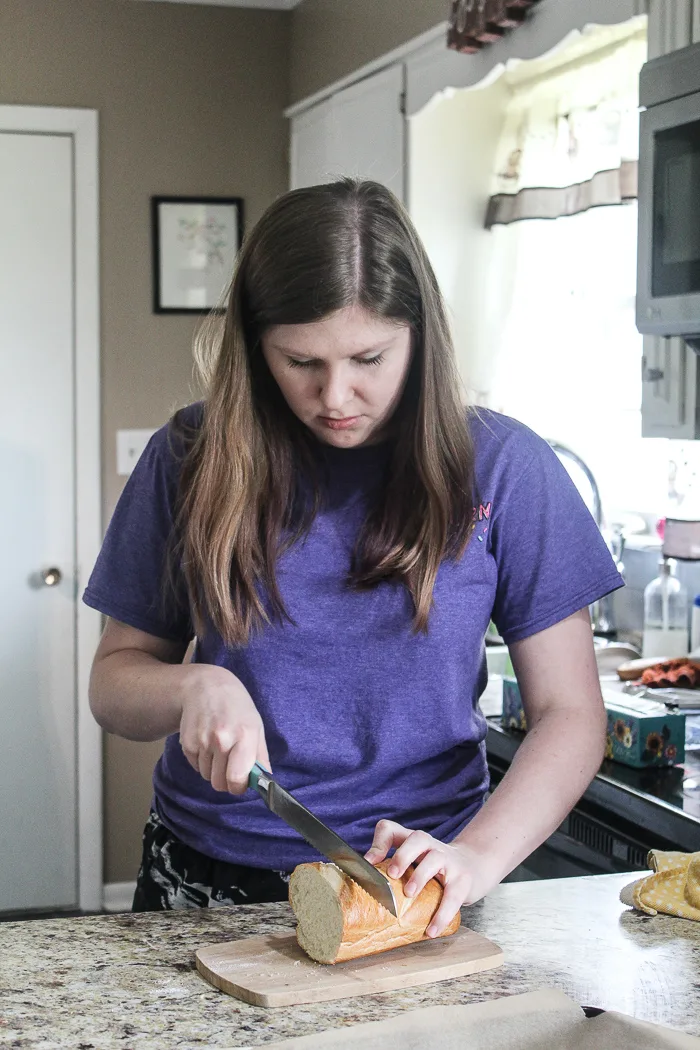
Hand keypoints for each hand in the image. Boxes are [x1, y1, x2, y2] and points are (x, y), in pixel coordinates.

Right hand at [178, 664, 269, 794]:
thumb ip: (261, 756)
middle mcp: (222, 740)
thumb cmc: (236, 708)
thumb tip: (265, 781)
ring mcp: (202, 741)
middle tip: (229, 765)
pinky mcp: (187, 743)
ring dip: (212, 769)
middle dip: (225, 780)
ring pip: (206, 776)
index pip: (237, 778)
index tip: (240, 782)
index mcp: (244, 736)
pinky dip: (201, 761)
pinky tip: (207, 742)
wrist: (207, 686)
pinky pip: (195, 767)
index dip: (239, 786)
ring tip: (218, 748)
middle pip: (219, 783)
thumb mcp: (256, 726)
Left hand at [364, 820, 497, 936]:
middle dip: (403, 854)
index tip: (368, 863)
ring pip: (435, 859)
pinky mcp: (464, 880)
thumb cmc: (435, 868)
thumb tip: (366, 885)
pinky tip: (432, 929)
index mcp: (413, 842)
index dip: (379, 843)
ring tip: (409, 894)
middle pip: (417, 838)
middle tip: (392, 874)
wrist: (475, 866)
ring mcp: (449, 860)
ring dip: (420, 876)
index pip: (391, 830)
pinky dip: (442, 913)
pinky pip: (454, 895)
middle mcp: (431, 846)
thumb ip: (392, 869)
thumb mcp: (414, 863)